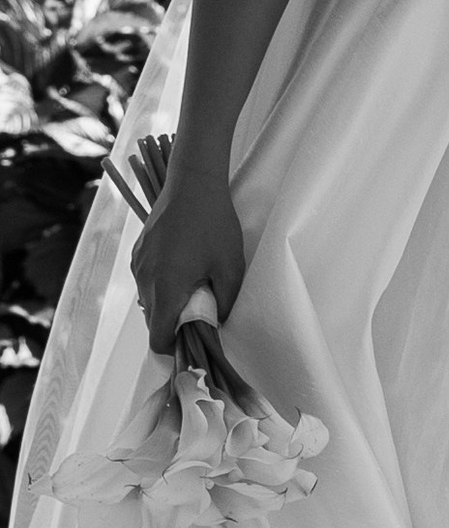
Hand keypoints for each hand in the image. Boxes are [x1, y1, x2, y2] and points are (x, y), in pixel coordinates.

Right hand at [129, 160, 244, 352]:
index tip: (194, 337)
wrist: (193, 180)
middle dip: (175, 321)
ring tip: (195, 278)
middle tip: (201, 304)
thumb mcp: (230, 266)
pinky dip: (162, 280)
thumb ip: (224, 302)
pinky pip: (147, 278)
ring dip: (168, 298)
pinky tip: (184, 260)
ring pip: (150, 298)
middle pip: (153, 320)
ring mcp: (138, 264)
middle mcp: (144, 281)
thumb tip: (216, 322)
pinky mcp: (138, 250)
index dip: (175, 347)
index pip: (157, 339)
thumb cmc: (214, 223)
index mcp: (165, 290)